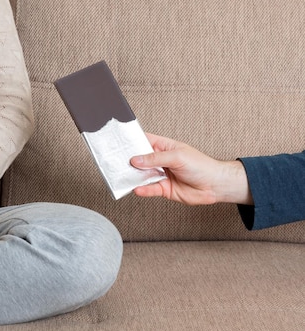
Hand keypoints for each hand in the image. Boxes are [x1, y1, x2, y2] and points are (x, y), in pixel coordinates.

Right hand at [130, 133, 252, 204]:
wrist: (215, 185)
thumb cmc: (201, 165)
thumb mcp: (177, 157)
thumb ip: (155, 158)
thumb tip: (136, 159)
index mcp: (163, 146)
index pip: (144, 141)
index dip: (132, 141)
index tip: (118, 142)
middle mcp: (160, 160)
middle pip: (139, 159)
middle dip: (128, 161)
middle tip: (115, 162)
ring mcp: (160, 174)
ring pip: (142, 175)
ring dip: (133, 176)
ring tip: (123, 176)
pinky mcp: (163, 189)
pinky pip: (149, 189)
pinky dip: (142, 190)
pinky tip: (137, 189)